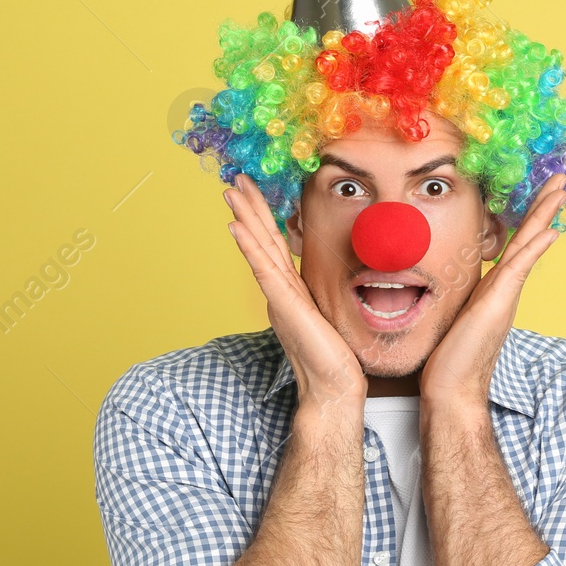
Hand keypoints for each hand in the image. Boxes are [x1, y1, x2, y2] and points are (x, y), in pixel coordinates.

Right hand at [224, 174, 366, 407]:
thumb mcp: (328, 313)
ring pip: (258, 249)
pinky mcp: (284, 307)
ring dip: (244, 218)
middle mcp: (280, 290)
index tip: (253, 191)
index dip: (264, 216)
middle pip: (261, 240)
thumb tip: (331, 278)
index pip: (275, 245)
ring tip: (231, 192)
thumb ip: (320, 293)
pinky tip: (236, 228)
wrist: (334, 386)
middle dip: (248, 208)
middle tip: (234, 179)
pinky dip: (249, 248)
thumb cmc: (335, 356)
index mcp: (290, 289)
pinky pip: (263, 271)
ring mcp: (279, 297)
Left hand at [418, 174, 565, 410]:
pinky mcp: (498, 303)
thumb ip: (457, 295)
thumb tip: (446, 283)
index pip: (514, 244)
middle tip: (561, 179)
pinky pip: (520, 268)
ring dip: (544, 214)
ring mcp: (505, 295)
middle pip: (528, 238)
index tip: (538, 193)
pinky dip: (535, 248)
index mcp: (494, 288)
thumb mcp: (452, 315)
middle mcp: (505, 288)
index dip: (526, 218)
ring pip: (528, 245)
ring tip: (560, 188)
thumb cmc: (448, 359)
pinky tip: (551, 230)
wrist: (452, 389)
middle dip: (543, 206)